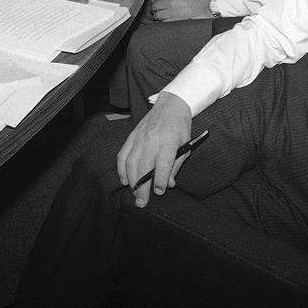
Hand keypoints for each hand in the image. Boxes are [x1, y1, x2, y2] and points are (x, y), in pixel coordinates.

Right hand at [117, 92, 192, 206]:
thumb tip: (169, 184)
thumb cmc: (180, 127)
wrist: (170, 105)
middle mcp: (151, 140)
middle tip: (142, 202)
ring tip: (135, 193)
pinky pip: (123, 155)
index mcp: (168, 142)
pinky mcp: (132, 136)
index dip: (160, 181)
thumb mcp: (186, 145)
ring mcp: (139, 138)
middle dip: (142, 187)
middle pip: (144, 167)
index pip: (162, 165)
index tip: (159, 191)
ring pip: (131, 163)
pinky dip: (121, 169)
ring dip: (131, 181)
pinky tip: (124, 179)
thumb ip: (176, 165)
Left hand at [151, 0, 212, 20]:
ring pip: (158, 15)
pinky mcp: (175, 20)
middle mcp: (170, 2)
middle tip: (159, 9)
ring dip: (159, 15)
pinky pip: (164, 22)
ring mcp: (172, 11)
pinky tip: (167, 19)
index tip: (156, 2)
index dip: (155, 0)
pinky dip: (164, 21)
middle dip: (156, 8)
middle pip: (155, 6)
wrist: (202, 5)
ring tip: (163, 15)